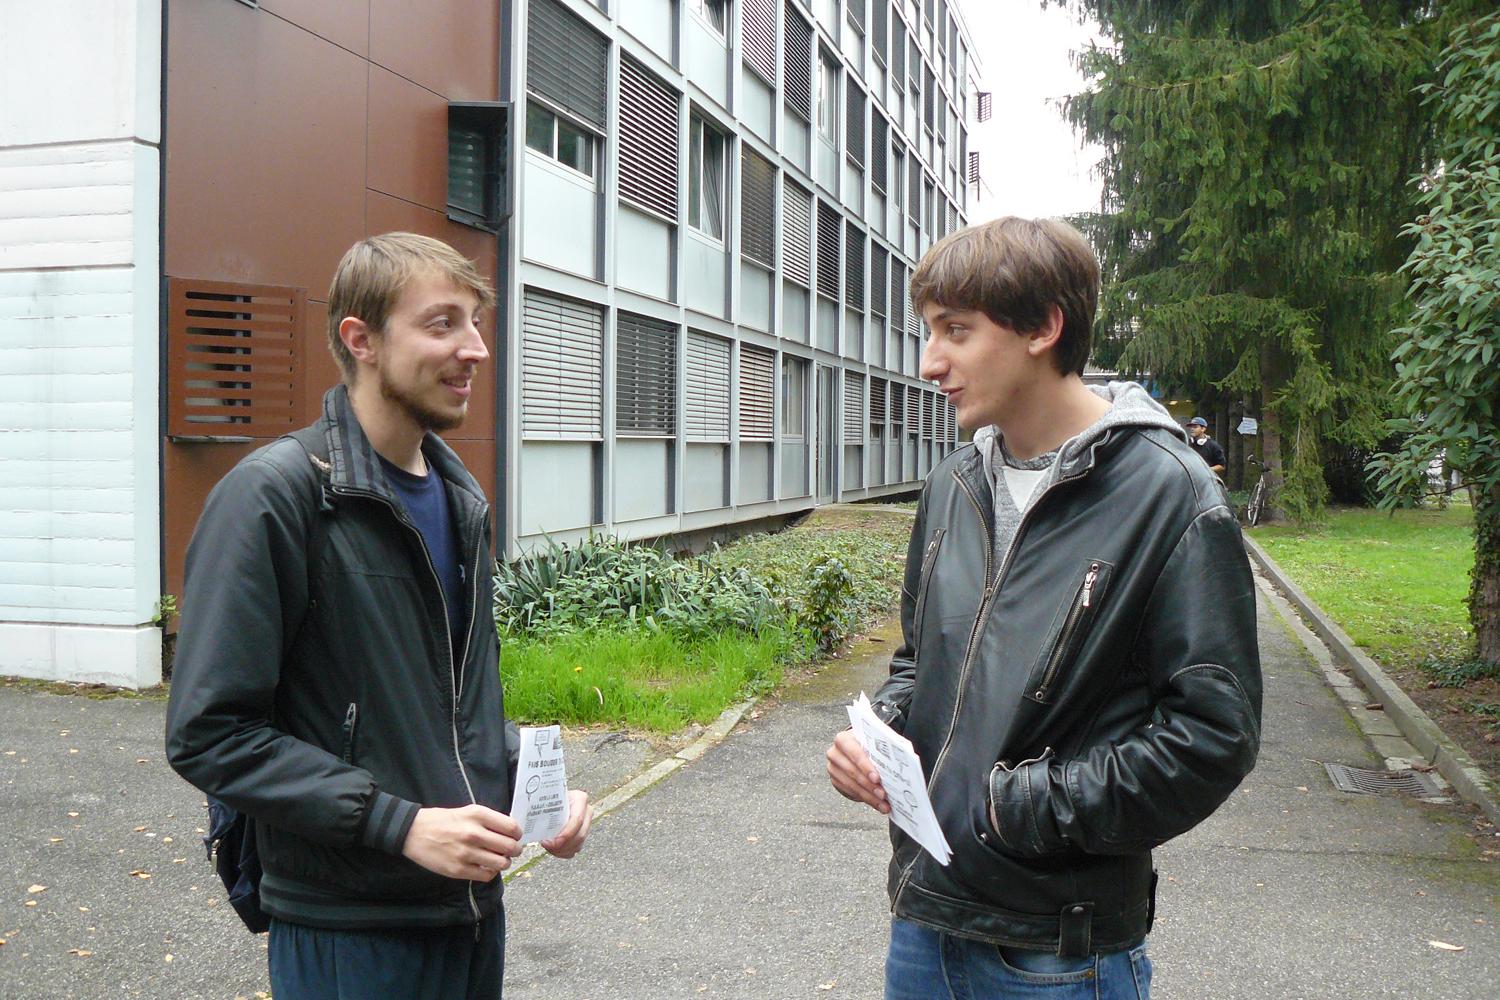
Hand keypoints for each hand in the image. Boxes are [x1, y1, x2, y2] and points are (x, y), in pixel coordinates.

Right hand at [401, 804, 521, 881]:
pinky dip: (490, 873)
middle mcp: (474, 833)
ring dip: (504, 863)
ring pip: (501, 863)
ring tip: (499, 860)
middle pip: (510, 847)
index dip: (518, 834)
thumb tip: (511, 832)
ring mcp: (466, 853)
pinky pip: (486, 876)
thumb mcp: (468, 811)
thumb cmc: (443, 820)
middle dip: (515, 850)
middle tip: (511, 851)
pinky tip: (486, 867)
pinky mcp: (458, 870)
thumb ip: (489, 820)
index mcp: (477, 815)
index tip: (515, 836)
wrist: (414, 832)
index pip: (512, 827)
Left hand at [540, 789, 591, 858]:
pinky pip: (575, 849)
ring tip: (547, 846)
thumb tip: (529, 815)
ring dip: (562, 850)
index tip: (550, 841)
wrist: (552, 798)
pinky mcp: (582, 835)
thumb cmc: (548, 796)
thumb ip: (542, 805)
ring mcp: (586, 824)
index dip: (566, 834)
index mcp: (580, 799)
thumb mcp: (547, 797)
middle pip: (580, 835)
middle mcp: (587, 811)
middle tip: (546, 845)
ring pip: (578, 844)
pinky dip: (564, 852)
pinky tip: (553, 849)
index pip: (577, 820)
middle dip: (563, 844)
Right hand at [826, 729, 889, 813]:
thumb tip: (902, 758)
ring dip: (869, 796)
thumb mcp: (872, 742)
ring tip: (883, 803)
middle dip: (869, 785)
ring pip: (851, 785)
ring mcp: (833, 768)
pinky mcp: (835, 781)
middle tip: (883, 794)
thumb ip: (881, 749)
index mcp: (843, 739)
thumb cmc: (867, 745)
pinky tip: (877, 804)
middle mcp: (835, 753)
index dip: (865, 767)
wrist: (855, 749)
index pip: (854, 753)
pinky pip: (850, 793)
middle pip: (852, 772)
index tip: (877, 779)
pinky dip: (866, 799)